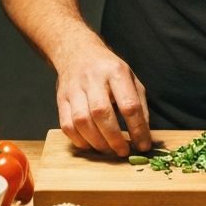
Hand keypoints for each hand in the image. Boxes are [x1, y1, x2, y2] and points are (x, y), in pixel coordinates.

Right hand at [53, 35, 151, 157]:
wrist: (78, 53)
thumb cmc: (109, 70)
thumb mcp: (131, 79)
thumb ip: (139, 105)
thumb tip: (144, 135)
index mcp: (116, 72)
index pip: (129, 104)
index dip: (138, 129)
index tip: (144, 146)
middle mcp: (93, 78)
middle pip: (102, 112)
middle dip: (114, 138)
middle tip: (123, 152)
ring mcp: (74, 88)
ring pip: (81, 121)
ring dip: (96, 142)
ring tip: (108, 150)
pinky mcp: (61, 99)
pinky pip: (66, 125)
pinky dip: (79, 140)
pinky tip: (91, 145)